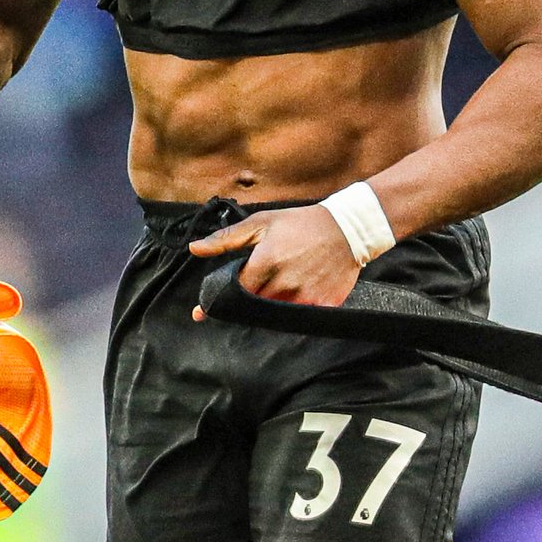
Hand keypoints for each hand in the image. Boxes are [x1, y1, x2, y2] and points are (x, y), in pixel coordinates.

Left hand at [187, 205, 361, 317]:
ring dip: (268, 307)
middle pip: (253, 305)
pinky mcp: (323, 305)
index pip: (235, 291)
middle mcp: (284, 283)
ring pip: (274, 314)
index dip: (219, 300)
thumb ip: (226, 239)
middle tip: (252, 290)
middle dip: (246, 301)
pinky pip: (298, 318)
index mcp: (266, 262)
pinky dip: (291, 311)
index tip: (201, 313)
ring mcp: (305, 297)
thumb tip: (194, 249)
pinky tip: (295, 294)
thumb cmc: (301, 224)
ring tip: (277, 287)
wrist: (347, 229)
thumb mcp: (261, 223)